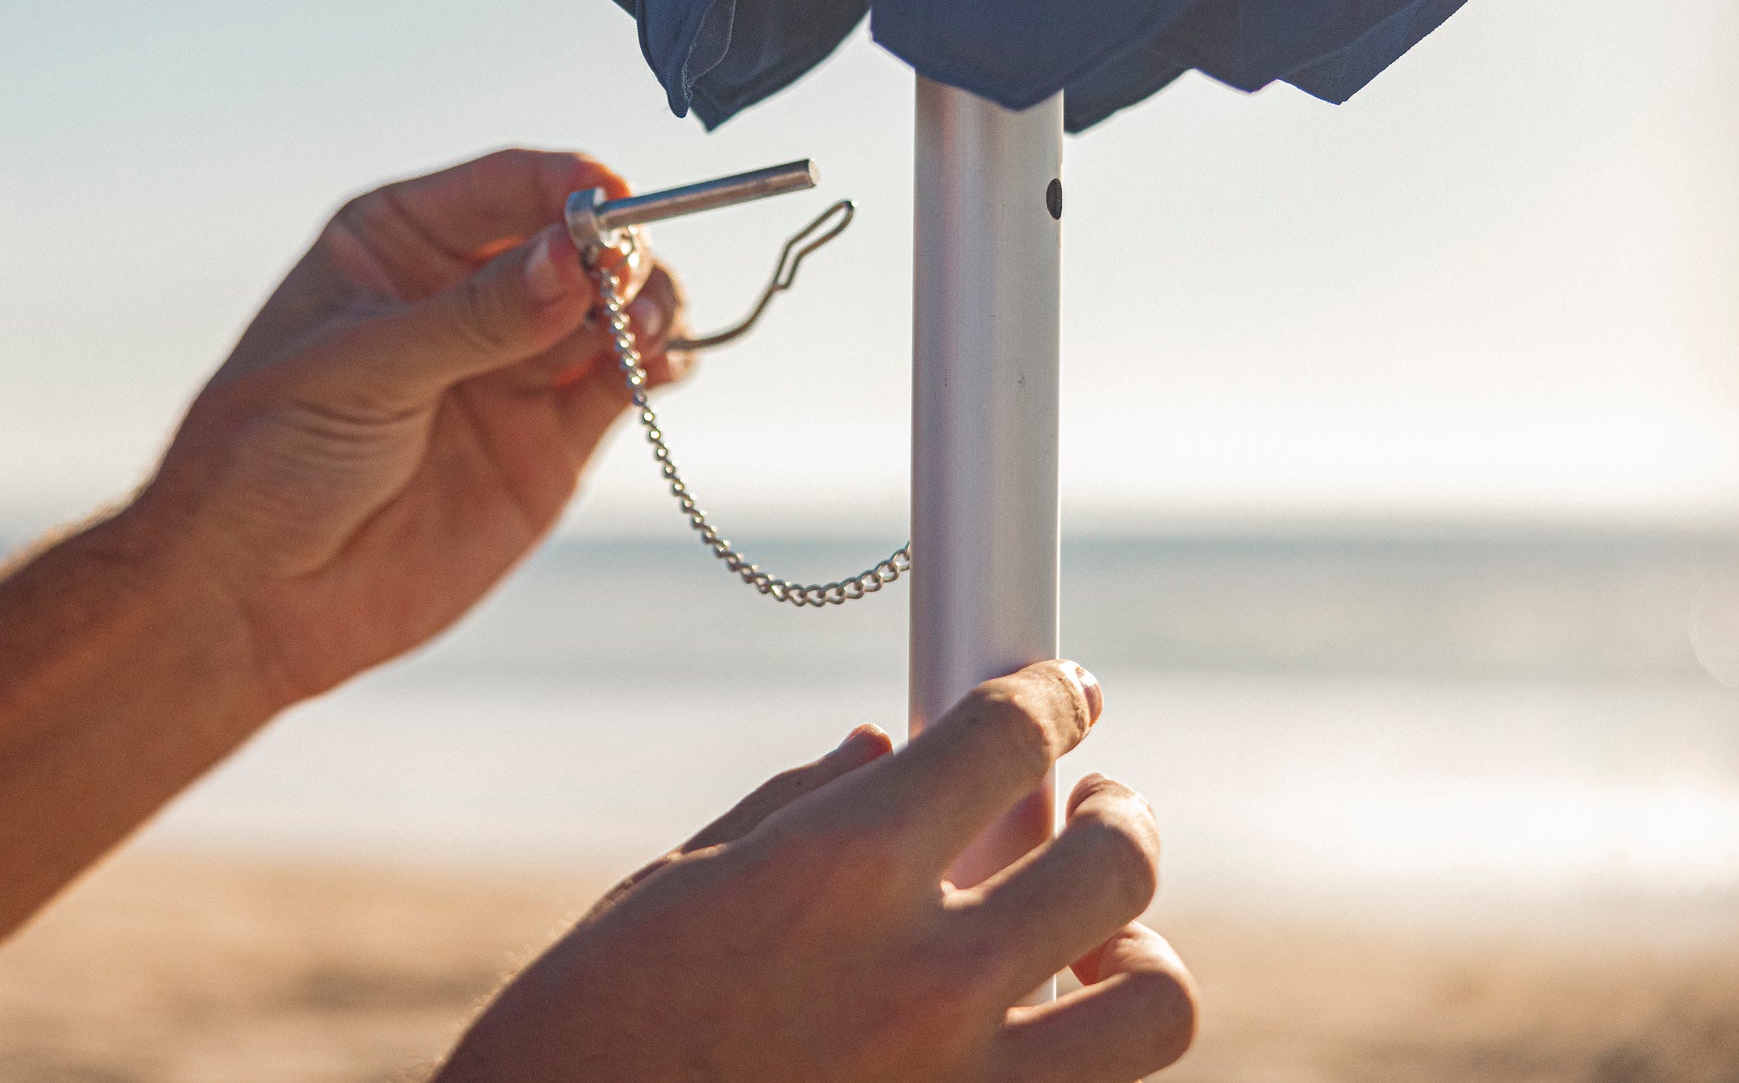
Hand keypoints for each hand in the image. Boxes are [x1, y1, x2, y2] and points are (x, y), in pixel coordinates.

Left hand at [124, 148, 684, 704]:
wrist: (252, 601)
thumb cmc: (265, 461)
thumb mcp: (359, 371)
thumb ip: (474, 318)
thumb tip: (571, 259)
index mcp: (401, 243)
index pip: (510, 185)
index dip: (572, 187)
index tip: (616, 205)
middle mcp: (468, 292)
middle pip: (578, 242)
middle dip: (618, 252)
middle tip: (627, 286)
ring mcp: (515, 365)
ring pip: (615, 308)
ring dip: (648, 306)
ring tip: (646, 332)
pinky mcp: (551, 438)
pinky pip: (626, 382)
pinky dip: (661, 366)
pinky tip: (662, 368)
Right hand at [443, 662, 1196, 1082]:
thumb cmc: (583, 1035)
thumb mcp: (673, 891)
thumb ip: (798, 806)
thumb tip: (880, 748)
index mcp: (838, 869)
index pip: (1008, 735)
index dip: (1051, 695)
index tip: (1062, 691)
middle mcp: (925, 978)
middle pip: (1117, 858)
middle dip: (1118, 812)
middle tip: (1092, 804)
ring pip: (1155, 1005)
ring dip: (1138, 956)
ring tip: (1096, 943)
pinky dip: (1074, 1059)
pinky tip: (1025, 1038)